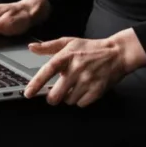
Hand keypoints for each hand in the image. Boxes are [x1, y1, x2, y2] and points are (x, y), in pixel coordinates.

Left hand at [22, 30, 145, 107]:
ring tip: (76, 86)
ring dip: (69, 97)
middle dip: (53, 98)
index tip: (28, 93)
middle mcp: (76, 69)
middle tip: (56, 94)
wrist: (117, 53)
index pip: (48, 70)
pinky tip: (84, 90)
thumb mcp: (69, 42)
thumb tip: (31, 47)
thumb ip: (49, 46)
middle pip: (56, 95)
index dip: (36, 83)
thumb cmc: (91, 48)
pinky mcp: (97, 90)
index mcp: (67, 56)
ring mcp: (87, 80)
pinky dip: (81, 100)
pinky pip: (81, 104)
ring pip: (68, 101)